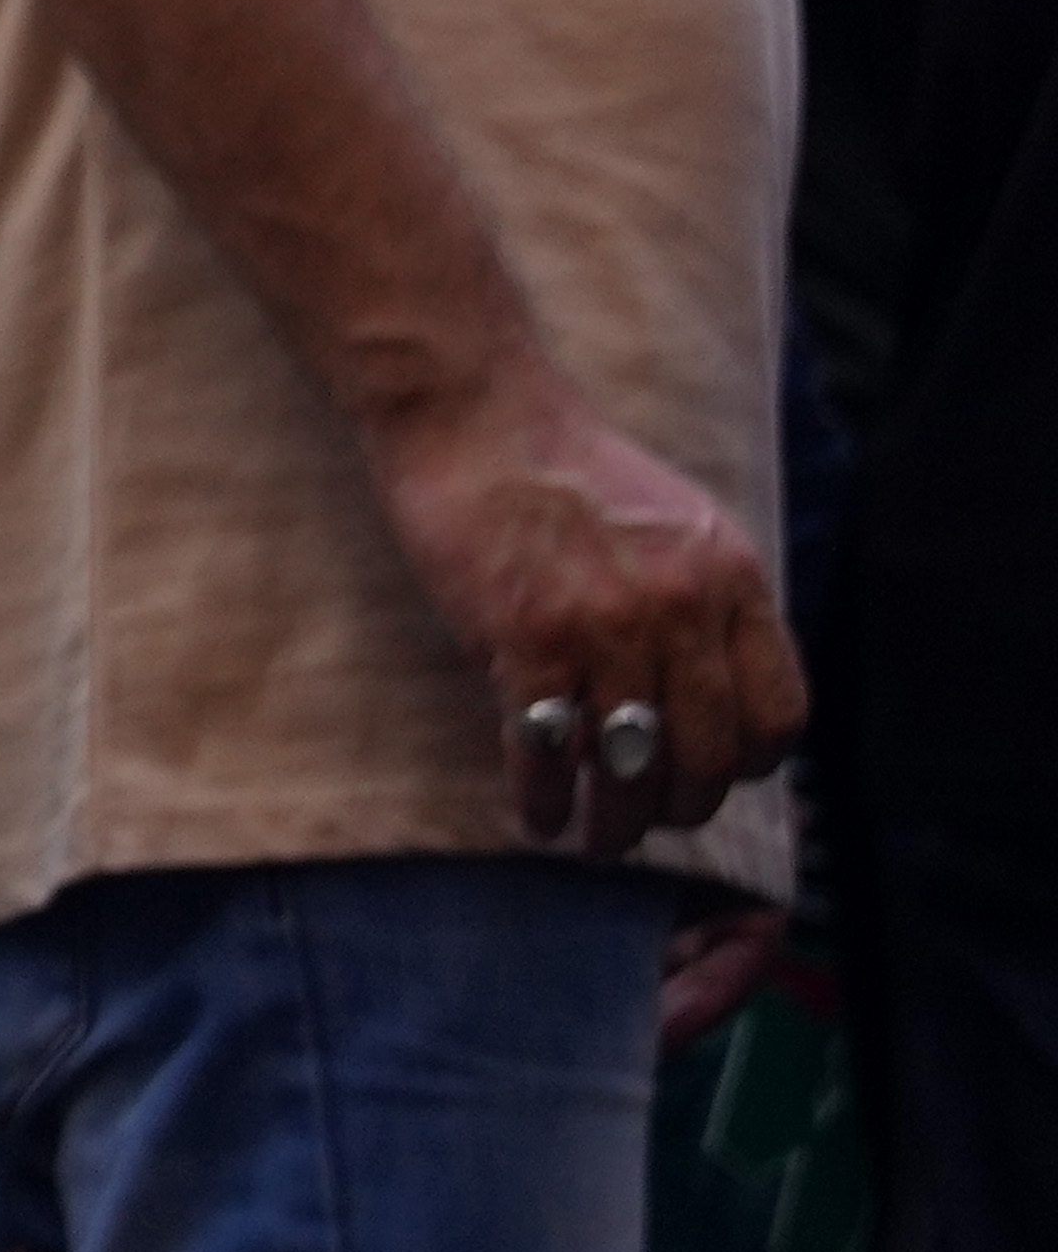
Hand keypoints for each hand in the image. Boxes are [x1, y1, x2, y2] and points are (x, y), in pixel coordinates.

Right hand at [362, 357, 803, 857]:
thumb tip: (716, 701)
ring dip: (617, 822)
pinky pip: (548, 749)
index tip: (711, 774)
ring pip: (632, 765)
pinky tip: (538, 815)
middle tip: (651, 818)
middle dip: (682, 805)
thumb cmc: (568, 474)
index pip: (776, 713)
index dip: (748, 763)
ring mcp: (604, 624)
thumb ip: (709, 605)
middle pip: (708, 754)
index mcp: (729, 578)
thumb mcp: (679, 527)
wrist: (474, 414)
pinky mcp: (525, 636)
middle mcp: (680, 607)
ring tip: (598, 838)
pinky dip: (544, 798)